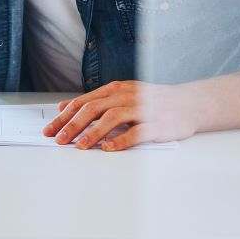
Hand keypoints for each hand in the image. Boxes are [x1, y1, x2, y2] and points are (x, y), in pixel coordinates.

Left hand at [42, 80, 200, 150]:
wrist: (190, 103)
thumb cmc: (152, 102)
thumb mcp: (122, 95)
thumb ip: (95, 101)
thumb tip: (64, 107)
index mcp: (116, 89)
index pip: (84, 102)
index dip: (65, 116)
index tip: (49, 130)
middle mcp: (127, 96)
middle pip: (94, 108)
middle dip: (73, 125)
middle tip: (59, 140)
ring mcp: (142, 109)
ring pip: (112, 118)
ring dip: (93, 132)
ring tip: (80, 146)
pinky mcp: (157, 124)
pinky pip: (136, 132)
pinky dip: (121, 140)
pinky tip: (108, 149)